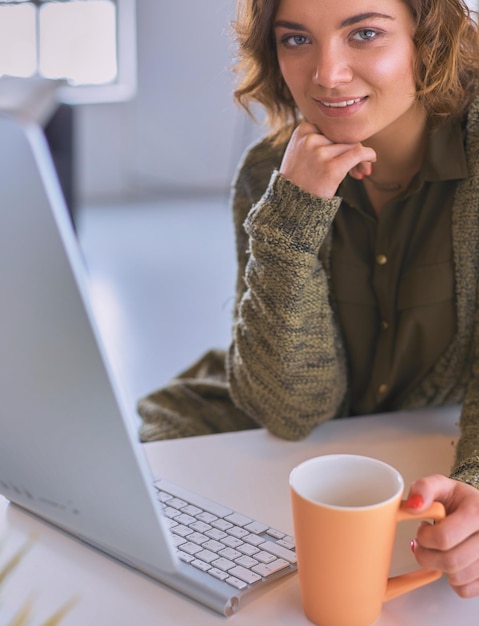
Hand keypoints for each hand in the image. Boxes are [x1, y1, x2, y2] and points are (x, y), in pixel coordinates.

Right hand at [279, 122, 375, 198]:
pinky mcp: (331, 168)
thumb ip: (320, 140)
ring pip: (352, 145)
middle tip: (357, 167)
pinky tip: (371, 161)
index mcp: (302, 131)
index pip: (332, 128)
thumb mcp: (301, 152)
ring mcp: (320, 153)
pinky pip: (358, 154)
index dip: (341, 140)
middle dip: (352, 150)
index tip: (344, 155)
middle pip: (342, 136)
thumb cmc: (299, 181)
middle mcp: (310, 139)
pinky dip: (369, 155)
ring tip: (359, 172)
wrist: (290, 205)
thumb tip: (353, 136)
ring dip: (360, 157)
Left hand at [406, 474, 478, 597]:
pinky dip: (452, 580)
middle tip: (422, 543)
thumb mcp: (441, 485)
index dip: (425, 537)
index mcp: (477, 512)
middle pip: (451, 561)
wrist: (478, 511)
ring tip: (438, 550)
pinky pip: (465, 589)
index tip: (422, 528)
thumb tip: (412, 505)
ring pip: (458, 578)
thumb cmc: (459, 501)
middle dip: (427, 555)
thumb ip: (424, 488)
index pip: (444, 537)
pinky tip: (451, 561)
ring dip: (439, 566)